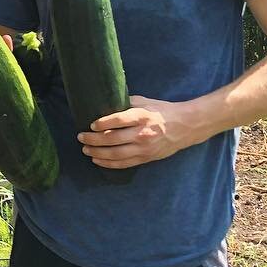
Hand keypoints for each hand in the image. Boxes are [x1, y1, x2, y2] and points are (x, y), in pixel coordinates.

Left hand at [77, 95, 198, 167]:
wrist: (186, 126)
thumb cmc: (162, 111)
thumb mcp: (146, 102)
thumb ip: (127, 103)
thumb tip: (106, 103)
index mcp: (142, 116)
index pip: (118, 120)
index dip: (102, 123)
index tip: (90, 124)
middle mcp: (143, 133)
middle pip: (113, 139)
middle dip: (93, 139)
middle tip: (81, 137)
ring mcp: (145, 148)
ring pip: (116, 154)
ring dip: (97, 153)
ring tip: (85, 149)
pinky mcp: (146, 158)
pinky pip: (124, 164)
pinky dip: (108, 163)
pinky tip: (97, 160)